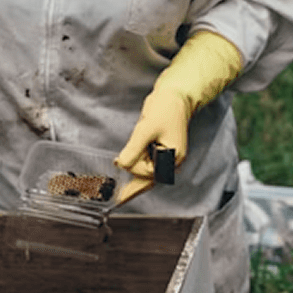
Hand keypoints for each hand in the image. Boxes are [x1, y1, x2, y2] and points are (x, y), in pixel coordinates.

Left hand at [114, 88, 189, 204]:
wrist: (174, 94)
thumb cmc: (166, 108)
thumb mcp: (146, 129)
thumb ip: (134, 149)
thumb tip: (122, 164)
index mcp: (172, 158)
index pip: (148, 173)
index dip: (132, 170)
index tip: (118, 176)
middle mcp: (171, 160)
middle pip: (148, 177)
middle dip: (133, 184)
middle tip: (117, 197)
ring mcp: (166, 155)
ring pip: (147, 170)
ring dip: (134, 172)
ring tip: (120, 181)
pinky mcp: (161, 148)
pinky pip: (148, 161)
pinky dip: (137, 164)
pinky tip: (126, 167)